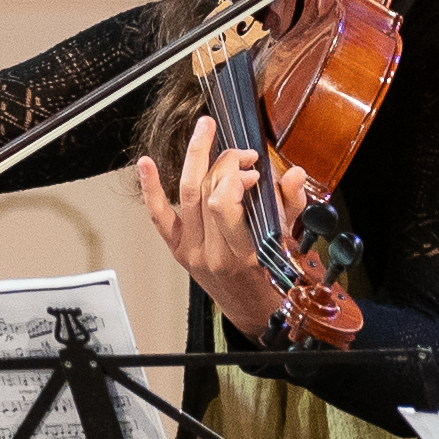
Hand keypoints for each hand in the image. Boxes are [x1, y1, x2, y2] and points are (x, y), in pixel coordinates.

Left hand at [134, 145, 291, 334]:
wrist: (252, 308)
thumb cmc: (272, 275)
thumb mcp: (289, 239)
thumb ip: (291, 204)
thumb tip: (293, 173)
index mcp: (241, 252)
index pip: (222, 205)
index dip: (233, 177)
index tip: (252, 169)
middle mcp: (211, 252)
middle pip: (207, 192)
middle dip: (225, 163)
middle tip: (243, 154)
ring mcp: (190, 249)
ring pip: (186, 194)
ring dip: (196, 157)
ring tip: (206, 130)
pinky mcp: (177, 247)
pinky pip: (159, 216)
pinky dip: (151, 188)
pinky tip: (145, 163)